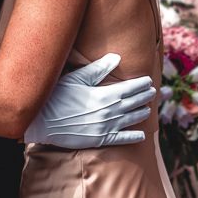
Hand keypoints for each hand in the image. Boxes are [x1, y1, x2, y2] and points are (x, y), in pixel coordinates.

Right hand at [23, 53, 155, 148]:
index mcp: (104, 95)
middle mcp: (108, 112)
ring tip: (147, 109)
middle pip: (132, 104)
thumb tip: (117, 57)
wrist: (44, 121)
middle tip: (153, 92)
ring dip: (141, 114)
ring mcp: (105, 127)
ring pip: (130, 120)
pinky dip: (133, 137)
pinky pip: (121, 139)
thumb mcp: (77, 78)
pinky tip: (141, 135)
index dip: (140, 85)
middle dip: (144, 97)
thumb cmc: (58, 95)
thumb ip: (98, 69)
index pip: (129, 89)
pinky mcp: (100, 140)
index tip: (148, 80)